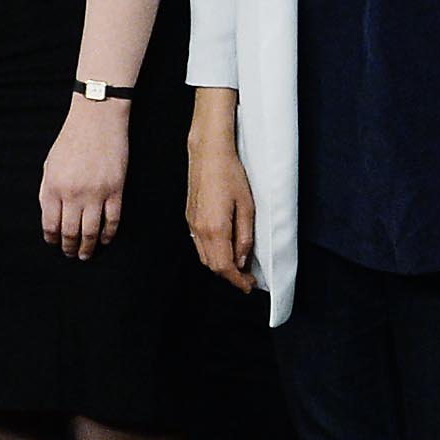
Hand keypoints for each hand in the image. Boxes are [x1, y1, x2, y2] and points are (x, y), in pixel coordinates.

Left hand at [38, 98, 130, 258]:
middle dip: (69, 247)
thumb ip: (48, 191)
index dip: (52, 238)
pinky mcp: (116, 189)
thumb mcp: (49, 165)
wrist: (96, 119)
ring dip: (87, 247)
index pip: (50, 224)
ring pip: (91, 231)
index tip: (54, 243)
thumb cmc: (70, 140)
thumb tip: (50, 218)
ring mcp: (96, 192)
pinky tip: (104, 240)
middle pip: (70, 232)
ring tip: (85, 254)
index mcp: (53, 187)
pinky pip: (113, 220)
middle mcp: (73, 193)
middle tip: (71, 254)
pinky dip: (108, 234)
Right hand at [187, 108, 256, 290]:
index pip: (225, 267)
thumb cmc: (230, 175)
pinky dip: (212, 253)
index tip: (249, 286)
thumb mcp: (247, 206)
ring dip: (220, 265)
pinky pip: (199, 244)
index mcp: (215, 229)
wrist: (208, 153)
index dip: (237, 280)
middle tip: (247, 278)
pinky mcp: (189, 217)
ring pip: (204, 257)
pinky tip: (225, 248)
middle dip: (230, 276)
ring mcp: (191, 224)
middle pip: (213, 266)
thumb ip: (244, 236)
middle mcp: (199, 230)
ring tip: (238, 265)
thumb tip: (242, 259)